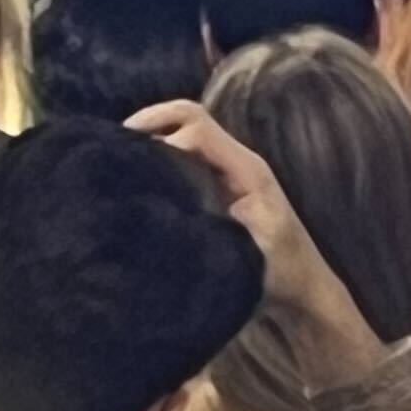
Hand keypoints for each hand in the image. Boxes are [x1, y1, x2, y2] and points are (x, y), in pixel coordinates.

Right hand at [129, 99, 389, 390]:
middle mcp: (235, 162)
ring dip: (149, 138)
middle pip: (186, 117)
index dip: (158, 133)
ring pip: (182, 133)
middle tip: (108, 147)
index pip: (195, 126)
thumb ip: (209, 226)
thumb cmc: (279, 273)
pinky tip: (132, 178)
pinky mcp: (217, 189)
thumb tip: (165, 201)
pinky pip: (183, 157)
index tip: (125, 157)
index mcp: (245, 168)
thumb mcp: (243, 252)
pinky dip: (156, 156)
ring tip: (113, 158)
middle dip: (147, 123)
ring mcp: (226, 174)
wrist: (302, 292)